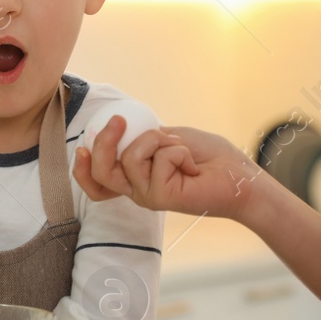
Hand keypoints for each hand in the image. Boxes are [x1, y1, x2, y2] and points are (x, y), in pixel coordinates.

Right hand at [74, 117, 266, 222]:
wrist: (239, 176)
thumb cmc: (209, 157)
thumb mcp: (169, 138)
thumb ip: (144, 137)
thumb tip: (122, 127)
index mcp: (136, 178)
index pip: (97, 182)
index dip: (82, 168)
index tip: (81, 147)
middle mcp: (137, 190)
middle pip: (101, 172)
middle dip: (104, 142)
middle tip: (119, 121)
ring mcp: (147, 196)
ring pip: (130, 158)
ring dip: (158, 141)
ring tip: (180, 148)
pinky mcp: (161, 198)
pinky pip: (157, 160)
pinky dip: (176, 151)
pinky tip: (192, 164)